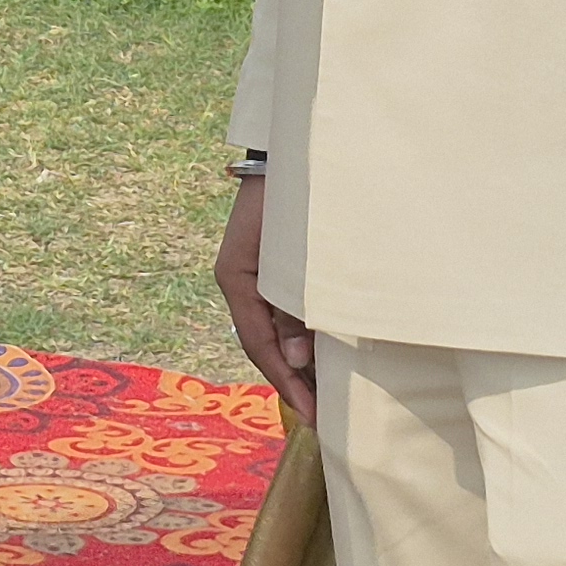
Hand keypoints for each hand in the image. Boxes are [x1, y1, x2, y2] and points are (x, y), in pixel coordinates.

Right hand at [215, 176, 320, 411]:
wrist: (298, 150)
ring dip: (302, 360)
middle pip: (266, 343)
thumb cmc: (293, 195)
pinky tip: (327, 351)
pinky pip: (287, 312)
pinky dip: (306, 335)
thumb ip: (294, 305)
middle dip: (295, 379)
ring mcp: (258, 276)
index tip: (314, 415)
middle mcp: (242, 283)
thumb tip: (298, 358)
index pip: (258, 345)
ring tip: (330, 392)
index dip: (286, 383)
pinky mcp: (278, 269)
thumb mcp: (292, 255)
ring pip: (278, 330)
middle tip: (326, 414)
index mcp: (234, 278)